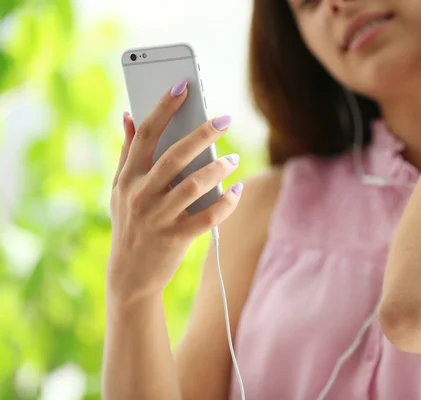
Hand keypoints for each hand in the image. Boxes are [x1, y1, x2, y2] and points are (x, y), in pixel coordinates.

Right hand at [107, 82, 241, 304]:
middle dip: (201, 133)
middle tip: (224, 119)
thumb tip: (128, 115)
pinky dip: (226, 203)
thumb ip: (127, 152)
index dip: (164, 107)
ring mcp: (158, 217)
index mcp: (128, 177)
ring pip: (194, 186)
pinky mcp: (176, 238)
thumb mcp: (120, 188)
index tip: (184, 85)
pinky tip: (237, 190)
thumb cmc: (129, 222)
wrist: (129, 273)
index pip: (146, 134)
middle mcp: (140, 194)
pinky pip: (207, 217)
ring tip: (233, 158)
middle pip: (175, 156)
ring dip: (218, 168)